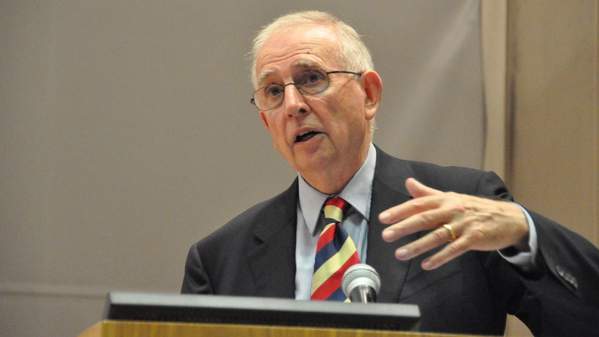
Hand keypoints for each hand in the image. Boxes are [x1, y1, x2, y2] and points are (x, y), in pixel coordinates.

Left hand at [379, 178, 528, 269]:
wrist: (508, 217)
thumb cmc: (474, 208)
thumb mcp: (451, 197)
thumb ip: (428, 192)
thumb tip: (408, 182)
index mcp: (444, 199)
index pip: (418, 204)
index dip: (399, 211)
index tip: (383, 218)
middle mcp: (452, 209)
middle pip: (424, 218)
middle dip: (403, 227)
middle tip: (386, 235)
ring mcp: (464, 224)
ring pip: (436, 235)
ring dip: (417, 246)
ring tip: (400, 254)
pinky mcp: (475, 238)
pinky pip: (454, 249)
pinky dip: (440, 257)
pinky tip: (426, 264)